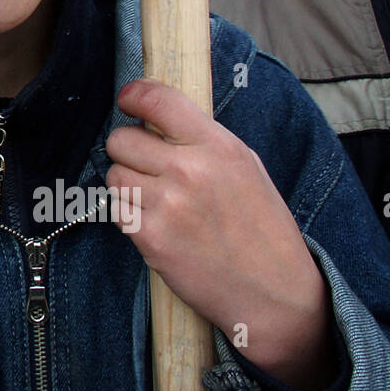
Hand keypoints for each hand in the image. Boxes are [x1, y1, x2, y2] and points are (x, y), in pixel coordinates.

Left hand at [106, 78, 335, 390]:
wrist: (275, 294)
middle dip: (128, 151)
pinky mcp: (151, 238)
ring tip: (157, 201)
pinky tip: (158, 225)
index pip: (158, 100)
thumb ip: (201, 140)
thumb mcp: (245, 168)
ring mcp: (168, 205)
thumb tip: (156, 117)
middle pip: (121, 139)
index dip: (134, 96)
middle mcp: (190, 170)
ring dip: (127, 185)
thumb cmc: (261, 228)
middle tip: (148, 167)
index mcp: (218, 146)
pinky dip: (130, 216)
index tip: (128, 101)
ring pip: (114, 175)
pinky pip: (117, 210)